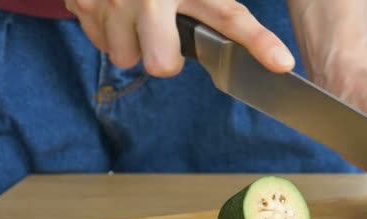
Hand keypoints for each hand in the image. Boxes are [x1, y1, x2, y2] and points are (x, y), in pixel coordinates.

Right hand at [65, 0, 295, 76]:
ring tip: (136, 16)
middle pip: (162, 64)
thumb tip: (255, 30)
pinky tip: (116, 10)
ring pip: (126, 58)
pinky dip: (109, 32)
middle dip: (165, 59)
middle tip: (166, 35)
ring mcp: (114, 2)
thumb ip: (217, 1)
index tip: (282, 64)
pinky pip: (101, 44)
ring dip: (132, 44)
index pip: (230, 17)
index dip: (259, 42)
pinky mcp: (84, 4)